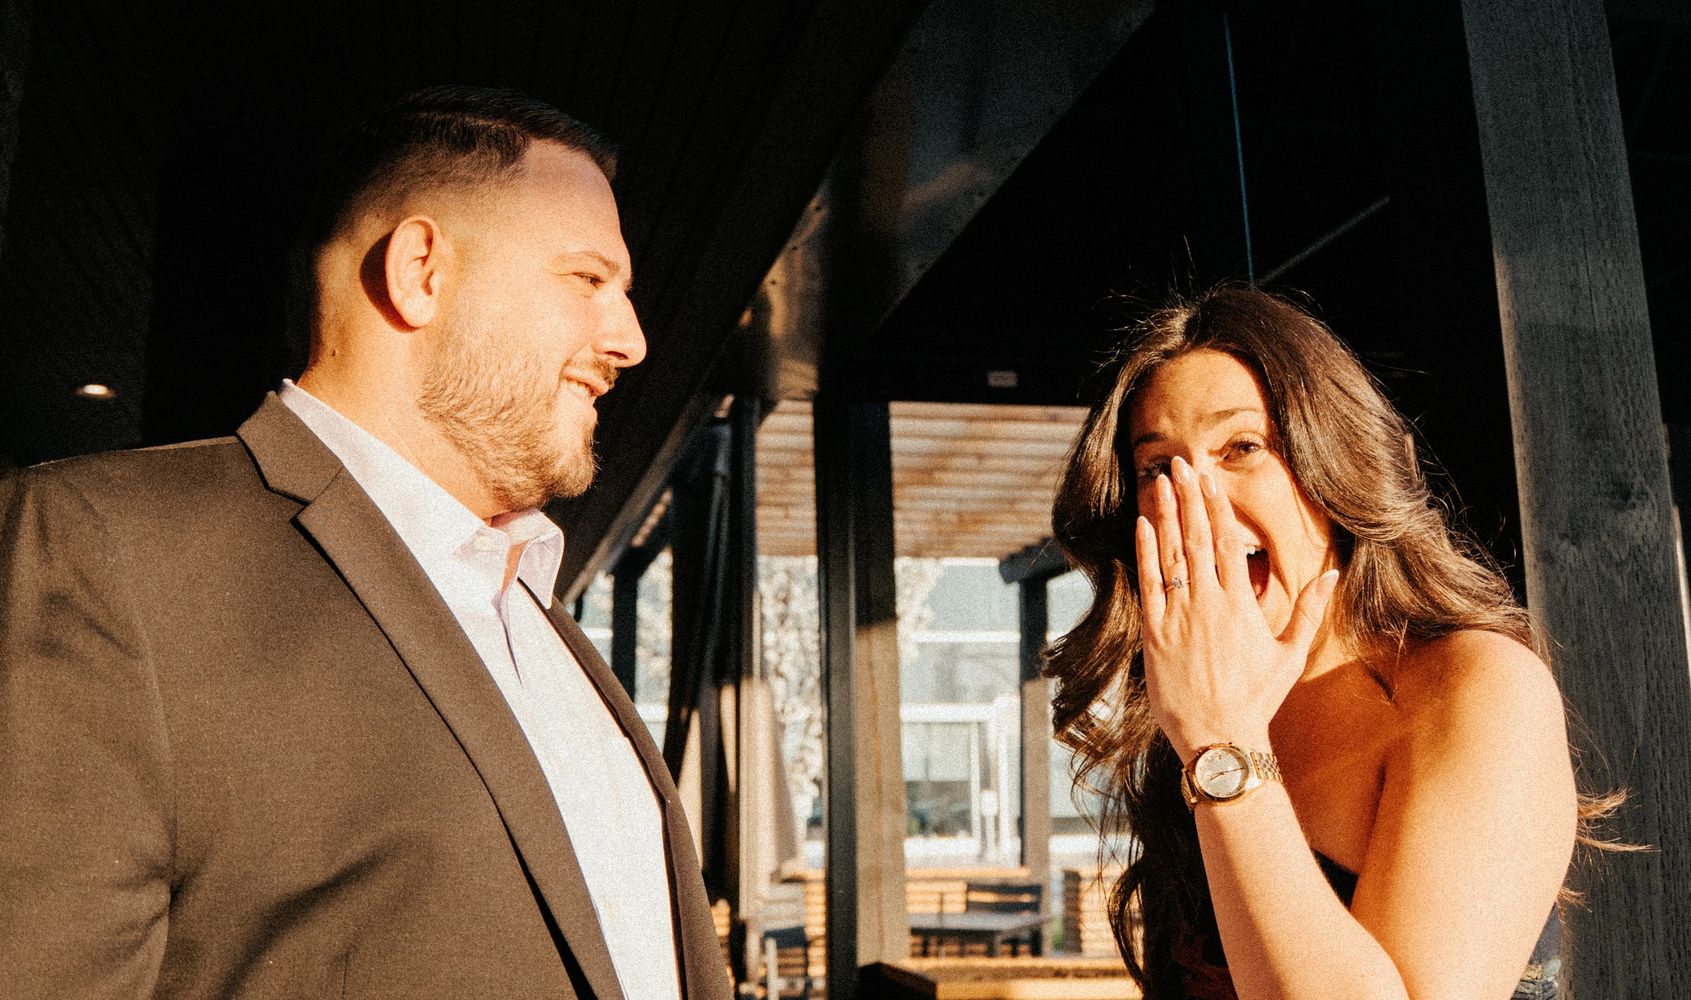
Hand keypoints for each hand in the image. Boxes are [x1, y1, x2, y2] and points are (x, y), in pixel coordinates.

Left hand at [1135, 455, 1337, 761]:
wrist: (1218, 737)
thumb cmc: (1256, 698)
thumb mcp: (1290, 655)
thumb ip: (1309, 611)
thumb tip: (1333, 575)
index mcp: (1240, 605)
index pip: (1227, 543)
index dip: (1217, 508)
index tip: (1210, 480)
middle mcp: (1208, 604)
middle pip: (1196, 539)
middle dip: (1189, 499)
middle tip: (1180, 465)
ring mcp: (1178, 617)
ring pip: (1170, 556)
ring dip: (1165, 516)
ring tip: (1160, 483)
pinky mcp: (1154, 634)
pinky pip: (1148, 585)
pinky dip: (1145, 553)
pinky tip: (1142, 526)